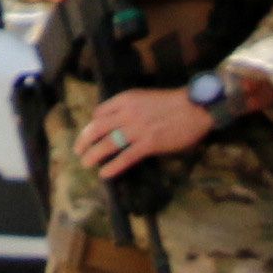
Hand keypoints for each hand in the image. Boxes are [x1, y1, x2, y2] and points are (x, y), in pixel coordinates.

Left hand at [74, 84, 210, 175]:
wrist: (195, 107)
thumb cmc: (174, 103)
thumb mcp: (146, 98)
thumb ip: (132, 108)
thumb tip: (121, 122)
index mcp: (126, 99)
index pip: (100, 112)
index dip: (93, 124)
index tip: (92, 133)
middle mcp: (127, 113)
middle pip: (97, 128)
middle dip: (84, 140)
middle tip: (78, 150)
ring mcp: (137, 130)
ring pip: (107, 143)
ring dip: (93, 154)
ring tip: (85, 162)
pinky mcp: (148, 144)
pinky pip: (125, 157)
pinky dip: (112, 166)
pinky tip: (104, 173)